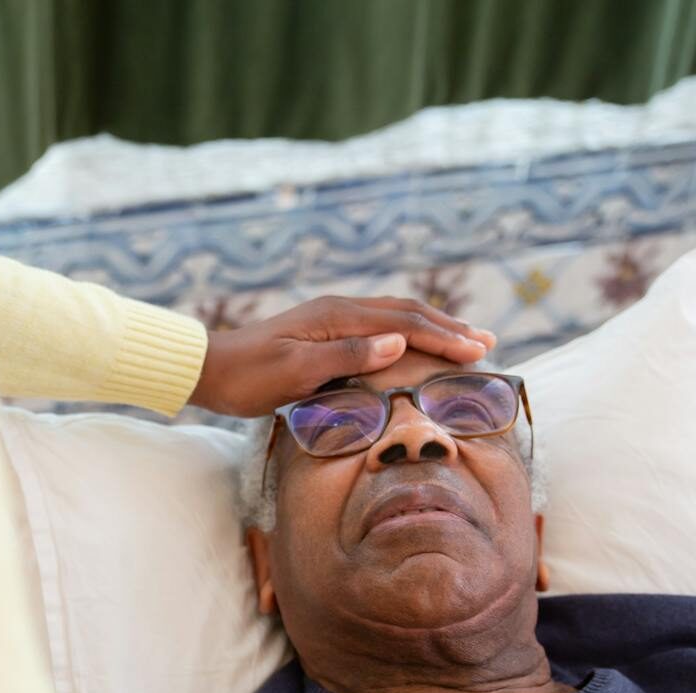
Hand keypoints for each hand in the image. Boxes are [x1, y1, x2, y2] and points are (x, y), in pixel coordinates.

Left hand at [188, 296, 496, 416]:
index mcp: (337, 317)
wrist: (209, 371)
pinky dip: (408, 334)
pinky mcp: (324, 334)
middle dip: (448, 328)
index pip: (404, 324)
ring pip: (394, 317)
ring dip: (432, 328)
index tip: (478, 352)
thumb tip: (398, 342)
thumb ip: (347, 356)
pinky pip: (379, 328)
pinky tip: (414, 345)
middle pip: (406, 313)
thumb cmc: (248, 378)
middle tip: (487, 343)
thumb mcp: (295, 371)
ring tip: (464, 339)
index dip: (444, 338)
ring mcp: (331, 320)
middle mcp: (339, 311)